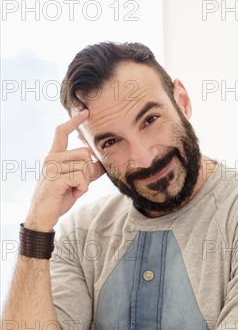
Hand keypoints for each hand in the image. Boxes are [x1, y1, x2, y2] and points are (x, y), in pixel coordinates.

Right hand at [25, 110, 104, 231]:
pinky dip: (82, 188)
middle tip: (80, 184)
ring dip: (85, 182)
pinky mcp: (55, 178)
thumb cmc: (58, 198)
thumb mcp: (76, 183)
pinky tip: (72, 194)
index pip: (62, 132)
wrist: (43, 216)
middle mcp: (51, 158)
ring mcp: (52, 167)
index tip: (85, 112)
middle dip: (90, 170)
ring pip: (85, 166)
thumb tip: (102, 164)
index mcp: (54, 156)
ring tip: (73, 190)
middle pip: (84, 152)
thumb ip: (87, 172)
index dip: (74, 121)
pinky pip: (81, 177)